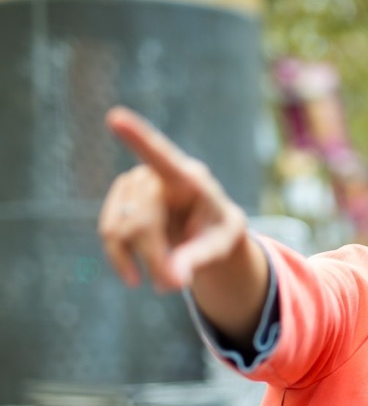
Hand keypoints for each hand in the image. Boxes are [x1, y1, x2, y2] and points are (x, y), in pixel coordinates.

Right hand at [97, 106, 249, 291]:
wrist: (207, 230)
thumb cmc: (219, 232)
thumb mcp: (219, 247)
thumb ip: (198, 259)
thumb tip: (171, 279)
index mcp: (188, 178)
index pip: (162, 156)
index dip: (137, 138)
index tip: (115, 118)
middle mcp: (155, 175)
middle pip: (141, 219)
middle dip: (153, 257)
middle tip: (171, 287)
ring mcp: (134, 185)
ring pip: (120, 227)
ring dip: (136, 260)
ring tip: (165, 284)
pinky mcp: (121, 201)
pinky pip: (109, 231)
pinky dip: (119, 257)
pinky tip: (135, 274)